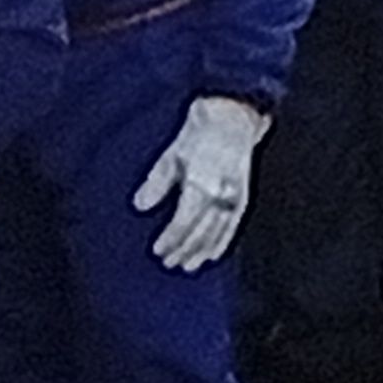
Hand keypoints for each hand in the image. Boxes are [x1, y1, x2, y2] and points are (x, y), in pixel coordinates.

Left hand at [133, 96, 267, 271]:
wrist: (232, 117)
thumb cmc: (197, 133)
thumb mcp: (171, 154)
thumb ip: (156, 183)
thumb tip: (140, 207)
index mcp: (199, 183)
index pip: (183, 222)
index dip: (170, 240)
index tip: (158, 250)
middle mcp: (220, 194)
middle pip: (199, 232)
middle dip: (183, 250)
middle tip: (169, 262)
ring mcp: (234, 197)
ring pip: (216, 234)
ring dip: (201, 252)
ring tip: (188, 266)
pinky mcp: (243, 197)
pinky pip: (232, 227)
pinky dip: (222, 243)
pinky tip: (212, 255)